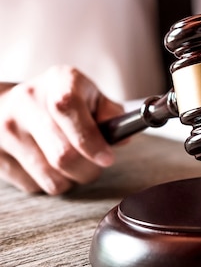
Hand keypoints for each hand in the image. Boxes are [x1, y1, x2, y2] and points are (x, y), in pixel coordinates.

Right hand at [0, 66, 124, 194]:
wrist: (12, 103)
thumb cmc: (64, 100)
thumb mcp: (91, 95)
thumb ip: (110, 113)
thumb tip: (123, 137)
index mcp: (58, 80)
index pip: (69, 109)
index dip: (91, 139)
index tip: (107, 158)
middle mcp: (27, 101)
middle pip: (63, 154)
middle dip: (89, 169)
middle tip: (97, 166)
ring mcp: (6, 129)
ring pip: (50, 177)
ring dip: (72, 180)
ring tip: (75, 166)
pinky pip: (33, 185)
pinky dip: (50, 183)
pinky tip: (50, 166)